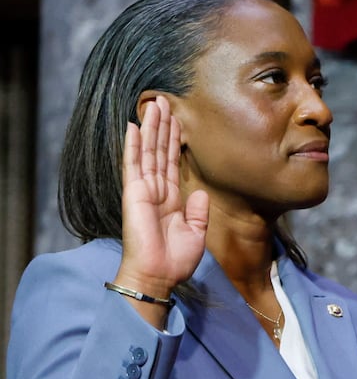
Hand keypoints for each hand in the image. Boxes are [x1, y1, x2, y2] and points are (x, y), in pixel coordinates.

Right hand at [115, 96, 208, 298]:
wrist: (158, 276)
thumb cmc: (175, 260)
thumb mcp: (195, 233)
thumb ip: (198, 211)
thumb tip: (202, 193)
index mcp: (171, 198)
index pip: (173, 162)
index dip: (174, 141)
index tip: (176, 120)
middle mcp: (157, 190)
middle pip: (160, 151)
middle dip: (163, 126)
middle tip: (164, 101)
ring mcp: (144, 190)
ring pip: (148, 152)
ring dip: (151, 128)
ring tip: (153, 104)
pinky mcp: (134, 193)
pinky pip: (133, 165)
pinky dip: (132, 145)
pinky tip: (133, 127)